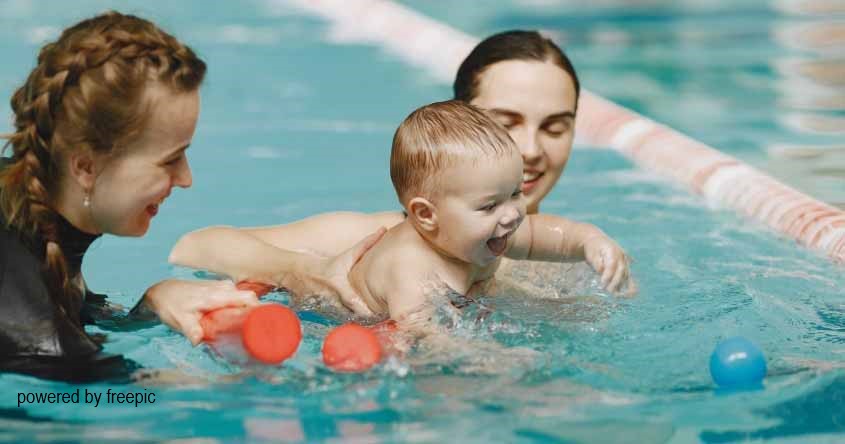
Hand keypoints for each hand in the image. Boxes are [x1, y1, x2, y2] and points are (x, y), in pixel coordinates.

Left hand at [142, 279, 259, 344]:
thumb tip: (198, 341)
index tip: (267, 322)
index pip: (247, 297)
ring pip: (243, 298)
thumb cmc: (171, 305)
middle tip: (260, 331)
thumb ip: (190, 330)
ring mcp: (222, 286)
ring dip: (247, 311)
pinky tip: (237, 320)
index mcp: (216, 295)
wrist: (162, 292)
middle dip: (257, 313)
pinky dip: (240, 307)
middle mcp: (223, 288)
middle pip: (249, 299)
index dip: (260, 308)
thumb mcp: (180, 320)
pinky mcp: (220, 288)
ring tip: (249, 328)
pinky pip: (236, 297)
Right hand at [306, 227, 386, 315]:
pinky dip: (353, 321)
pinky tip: (365, 321)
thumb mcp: (346, 255)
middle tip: (385, 315)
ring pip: (350, 320)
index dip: (367, 310)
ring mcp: (328, 308)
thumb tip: (383, 229)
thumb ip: (366, 244)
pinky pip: (344, 321)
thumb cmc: (327, 264)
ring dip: (362, 321)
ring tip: (378, 319)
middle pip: (355, 315)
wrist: (299, 273)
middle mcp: (333, 299)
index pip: (354, 302)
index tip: (380, 311)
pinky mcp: (326, 314)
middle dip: (369, 317)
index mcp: (338, 285)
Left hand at [583, 234, 635, 294]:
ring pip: (625, 275)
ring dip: (621, 285)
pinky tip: (631, 295)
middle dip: (615, 282)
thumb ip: (597, 262)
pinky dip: (630, 286)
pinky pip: (629, 277)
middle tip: (608, 291)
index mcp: (613, 250)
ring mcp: (625, 261)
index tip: (602, 284)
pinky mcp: (625, 267)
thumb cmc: (592, 248)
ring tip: (617, 296)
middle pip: (621, 270)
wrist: (597, 241)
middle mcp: (621, 256)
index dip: (608, 275)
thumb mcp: (592, 253)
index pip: (612, 264)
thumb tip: (601, 270)